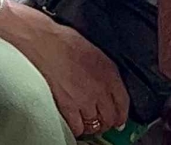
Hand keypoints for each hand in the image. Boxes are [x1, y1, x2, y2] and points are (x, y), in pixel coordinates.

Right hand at [0, 0, 130, 136]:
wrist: (46, 44)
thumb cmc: (68, 43)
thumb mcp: (97, 54)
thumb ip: (106, 73)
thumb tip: (109, 88)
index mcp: (110, 74)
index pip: (123, 102)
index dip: (122, 114)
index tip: (120, 120)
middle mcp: (100, 89)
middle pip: (111, 118)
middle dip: (108, 122)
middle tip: (103, 122)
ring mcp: (84, 100)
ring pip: (95, 125)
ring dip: (92, 126)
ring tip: (88, 122)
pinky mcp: (68, 107)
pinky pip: (77, 128)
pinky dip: (77, 129)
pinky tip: (75, 123)